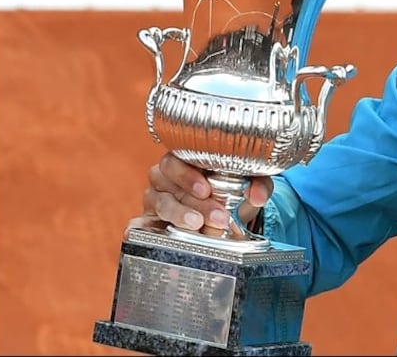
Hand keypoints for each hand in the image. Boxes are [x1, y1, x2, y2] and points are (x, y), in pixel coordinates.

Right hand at [124, 152, 273, 238]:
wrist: (226, 218)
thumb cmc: (232, 192)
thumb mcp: (248, 184)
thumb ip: (257, 184)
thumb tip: (258, 195)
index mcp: (185, 160)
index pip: (176, 160)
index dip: (189, 175)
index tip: (206, 189)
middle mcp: (165, 177)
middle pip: (170, 184)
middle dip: (194, 202)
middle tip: (215, 216)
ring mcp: (155, 199)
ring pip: (159, 204)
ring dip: (179, 215)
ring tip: (198, 226)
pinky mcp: (148, 221)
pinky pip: (137, 224)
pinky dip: (137, 229)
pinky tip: (138, 235)